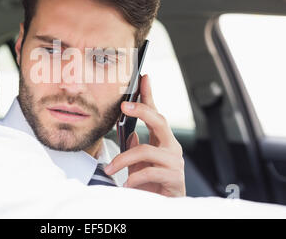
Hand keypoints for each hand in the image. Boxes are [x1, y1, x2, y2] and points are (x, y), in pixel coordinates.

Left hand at [104, 74, 185, 196]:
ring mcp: (175, 162)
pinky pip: (148, 172)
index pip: (156, 114)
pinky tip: (127, 185)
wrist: (165, 208)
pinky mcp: (175, 179)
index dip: (149, 95)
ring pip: (146, 150)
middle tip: (125, 106)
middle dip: (142, 110)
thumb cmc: (152, 185)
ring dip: (122, 160)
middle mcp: (172, 148)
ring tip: (110, 169)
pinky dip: (133, 178)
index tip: (143, 78)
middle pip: (160, 121)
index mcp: (163, 142)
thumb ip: (136, 149)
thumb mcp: (139, 164)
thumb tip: (132, 134)